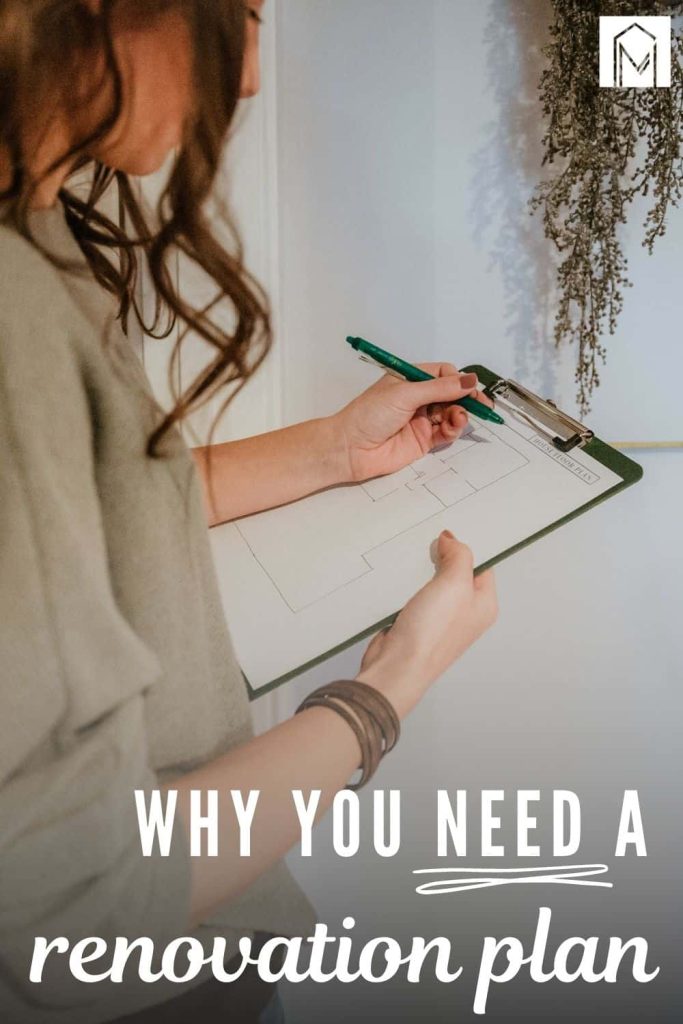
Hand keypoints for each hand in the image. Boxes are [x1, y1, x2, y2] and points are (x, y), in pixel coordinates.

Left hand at [332, 363, 487, 482]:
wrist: (350, 449)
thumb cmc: (369, 415)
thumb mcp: (406, 394)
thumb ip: (440, 388)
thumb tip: (468, 380)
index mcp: (410, 380)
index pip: (443, 374)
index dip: (458, 379)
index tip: (469, 386)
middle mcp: (417, 398)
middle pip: (452, 394)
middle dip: (466, 398)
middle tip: (480, 404)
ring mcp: (421, 420)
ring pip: (451, 413)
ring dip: (460, 414)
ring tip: (458, 417)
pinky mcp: (423, 440)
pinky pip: (446, 432)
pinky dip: (454, 429)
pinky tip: (453, 426)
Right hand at [357, 531, 496, 717]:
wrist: (397, 666)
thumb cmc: (432, 634)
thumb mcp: (454, 584)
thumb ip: (459, 557)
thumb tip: (452, 540)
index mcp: (483, 605)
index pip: (482, 566)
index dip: (467, 547)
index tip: (451, 531)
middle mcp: (464, 613)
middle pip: (456, 572)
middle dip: (441, 557)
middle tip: (429, 542)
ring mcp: (440, 618)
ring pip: (432, 582)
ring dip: (421, 570)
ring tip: (413, 559)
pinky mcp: (416, 621)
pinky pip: (414, 593)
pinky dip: (407, 584)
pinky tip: (400, 577)